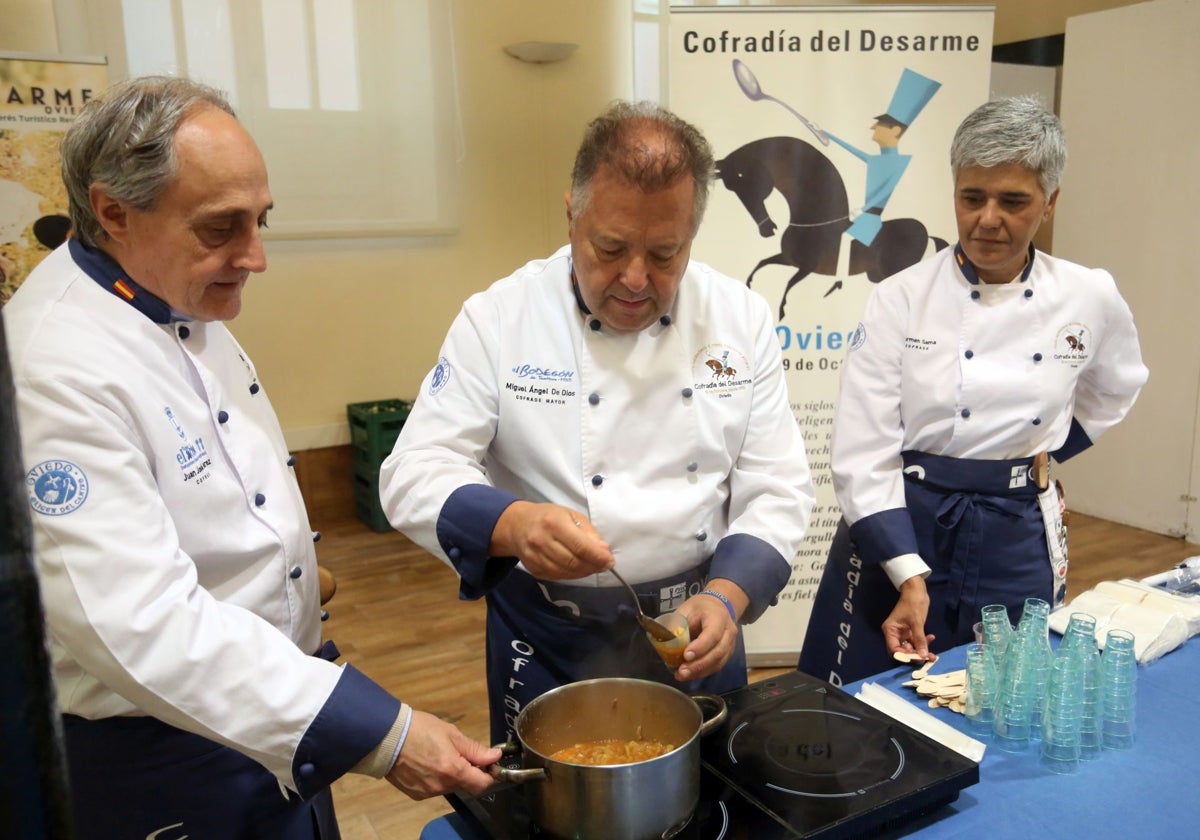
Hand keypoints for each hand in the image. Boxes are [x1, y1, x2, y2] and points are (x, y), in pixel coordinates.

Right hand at [384, 710, 500, 799]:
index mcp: (453, 770)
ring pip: (450, 786)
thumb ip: (474, 749)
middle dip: (469, 771)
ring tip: (439, 754)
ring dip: (452, 774)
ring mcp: (428, 792)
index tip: (489, 763)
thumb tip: (495, 757)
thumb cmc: (419, 729)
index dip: (490, 774)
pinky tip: (427, 763)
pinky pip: (435, 788)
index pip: (482, 784)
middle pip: (466, 785)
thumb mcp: (451, 733)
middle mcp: (442, 786)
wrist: (386, 737)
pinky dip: (437, 778)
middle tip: (460, 752)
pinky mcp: (416, 794)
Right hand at [490, 501, 613, 580]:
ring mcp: (535, 557)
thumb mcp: (571, 515)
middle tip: (604, 565)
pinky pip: (557, 577)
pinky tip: (578, 569)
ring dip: (584, 572)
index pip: (581, 546)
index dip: (598, 557)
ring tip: (593, 566)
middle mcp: (542, 541)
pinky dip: (572, 575)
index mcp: (554, 523)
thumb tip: (604, 551)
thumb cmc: (549, 516)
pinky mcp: (533, 569)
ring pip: (566, 573)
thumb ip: (589, 533)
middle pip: (574, 562)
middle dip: (593, 566)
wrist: (517, 525)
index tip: (610, 561)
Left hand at [673, 581, 745, 680]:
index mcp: (719, 617)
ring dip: (700, 671)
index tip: (686, 655)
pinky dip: (703, 672)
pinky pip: (717, 666)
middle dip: (699, 664)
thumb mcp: (686, 609)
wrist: (717, 607)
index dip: (700, 647)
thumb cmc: (700, 608)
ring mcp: (730, 644)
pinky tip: (690, 674)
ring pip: (719, 662)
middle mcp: (728, 632)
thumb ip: (676, 623)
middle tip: (682, 671)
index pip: (713, 634)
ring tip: (682, 675)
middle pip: (718, 652)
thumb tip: (664, 640)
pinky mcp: (727, 654)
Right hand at [882, 576, 935, 661]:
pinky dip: (924, 642)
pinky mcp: (910, 631)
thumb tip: (923, 656)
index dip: (904, 656)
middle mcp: (895, 634)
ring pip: (911, 648)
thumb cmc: (913, 603)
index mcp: (890, 631)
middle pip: (903, 651)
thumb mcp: (917, 622)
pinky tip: (932, 637)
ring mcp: (903, 633)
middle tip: (928, 657)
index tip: (917, 658)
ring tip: (933, 653)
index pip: (894, 650)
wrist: (917, 590)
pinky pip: (916, 641)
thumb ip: (919, 639)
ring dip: (921, 650)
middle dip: (915, 655)